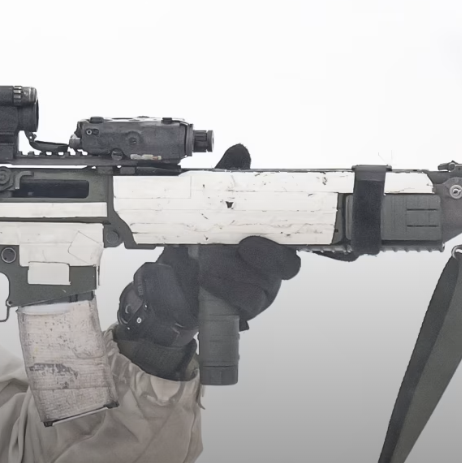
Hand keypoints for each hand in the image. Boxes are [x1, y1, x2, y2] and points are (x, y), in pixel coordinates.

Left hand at [113, 144, 301, 377]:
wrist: (167, 286)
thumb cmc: (194, 246)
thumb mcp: (205, 209)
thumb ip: (225, 181)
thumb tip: (240, 151)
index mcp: (267, 241)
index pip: (294, 238)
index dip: (290, 233)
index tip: (267, 228)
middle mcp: (269, 269)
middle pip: (287, 266)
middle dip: (265, 255)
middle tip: (242, 245)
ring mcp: (258, 292)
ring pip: (261, 285)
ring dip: (232, 271)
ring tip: (207, 262)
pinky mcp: (243, 311)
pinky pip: (245, 302)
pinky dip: (224, 288)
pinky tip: (206, 279)